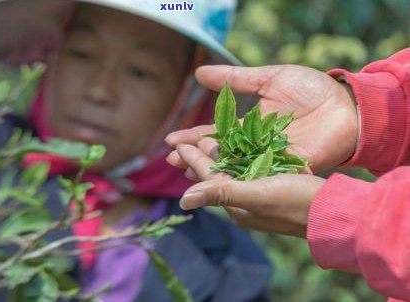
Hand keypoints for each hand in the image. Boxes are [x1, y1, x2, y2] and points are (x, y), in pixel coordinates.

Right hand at [166, 64, 357, 171]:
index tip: (172, 141)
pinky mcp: (283, 170)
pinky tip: (219, 184)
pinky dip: (239, 181)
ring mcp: (268, 160)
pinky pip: (257, 177)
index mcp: (249, 125)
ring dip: (211, 171)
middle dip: (195, 157)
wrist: (346, 105)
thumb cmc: (311, 89)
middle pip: (219, 155)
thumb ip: (235, 79)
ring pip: (234, 169)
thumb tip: (199, 74)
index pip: (215, 133)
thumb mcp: (269, 78)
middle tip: (173, 160)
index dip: (193, 137)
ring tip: (188, 170)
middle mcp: (254, 146)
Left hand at [175, 144, 324, 237]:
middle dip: (200, 156)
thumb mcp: (257, 195)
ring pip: (233, 169)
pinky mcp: (276, 185)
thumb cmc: (296, 202)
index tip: (176, 143)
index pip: (209, 178)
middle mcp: (246, 200)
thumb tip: (182, 200)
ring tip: (205, 138)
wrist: (335, 209)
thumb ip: (221, 194)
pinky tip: (238, 143)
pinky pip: (251, 167)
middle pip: (217, 173)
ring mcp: (261, 193)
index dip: (193, 159)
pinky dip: (241, 155)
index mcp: (237, 205)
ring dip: (219, 154)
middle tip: (182, 140)